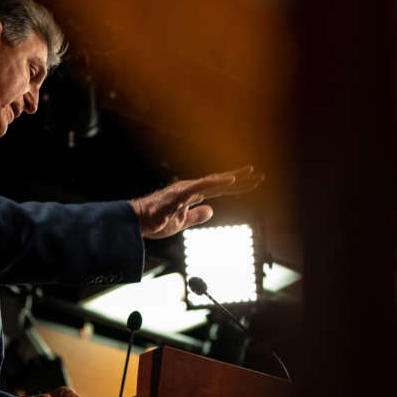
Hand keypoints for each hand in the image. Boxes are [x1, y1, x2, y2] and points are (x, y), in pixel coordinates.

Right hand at [129, 166, 263, 239]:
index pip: (218, 189)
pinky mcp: (179, 195)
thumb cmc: (155, 221)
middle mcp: (191, 188)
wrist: (136, 223)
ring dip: (231, 178)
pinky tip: (229, 181)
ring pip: (213, 182)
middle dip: (240, 179)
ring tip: (248, 174)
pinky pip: (201, 187)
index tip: (253, 182)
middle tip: (260, 176)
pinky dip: (216, 183)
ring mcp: (185, 190)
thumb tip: (211, 211)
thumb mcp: (182, 222)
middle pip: (220, 182)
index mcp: (192, 194)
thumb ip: (197, 215)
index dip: (237, 186)